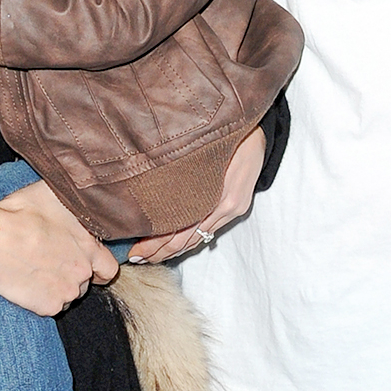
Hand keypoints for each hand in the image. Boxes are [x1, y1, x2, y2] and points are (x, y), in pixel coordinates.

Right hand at [0, 179, 118, 315]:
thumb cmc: (20, 215)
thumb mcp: (53, 194)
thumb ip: (73, 201)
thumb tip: (79, 192)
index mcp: (89, 247)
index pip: (109, 268)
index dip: (99, 266)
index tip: (86, 263)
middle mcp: (83, 272)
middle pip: (85, 281)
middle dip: (73, 273)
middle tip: (51, 261)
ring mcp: (66, 292)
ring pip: (68, 294)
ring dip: (58, 285)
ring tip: (37, 269)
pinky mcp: (48, 307)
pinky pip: (51, 305)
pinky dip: (42, 297)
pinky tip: (29, 281)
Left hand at [128, 125, 266, 263]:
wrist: (255, 132)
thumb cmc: (226, 136)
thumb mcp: (204, 152)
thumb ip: (181, 173)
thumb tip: (150, 195)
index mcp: (217, 194)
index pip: (181, 229)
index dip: (157, 243)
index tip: (134, 251)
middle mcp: (225, 206)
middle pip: (187, 237)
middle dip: (160, 250)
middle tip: (136, 258)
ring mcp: (232, 208)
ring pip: (197, 237)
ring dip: (173, 249)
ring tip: (150, 257)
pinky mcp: (236, 208)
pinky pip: (209, 231)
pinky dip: (191, 241)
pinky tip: (176, 248)